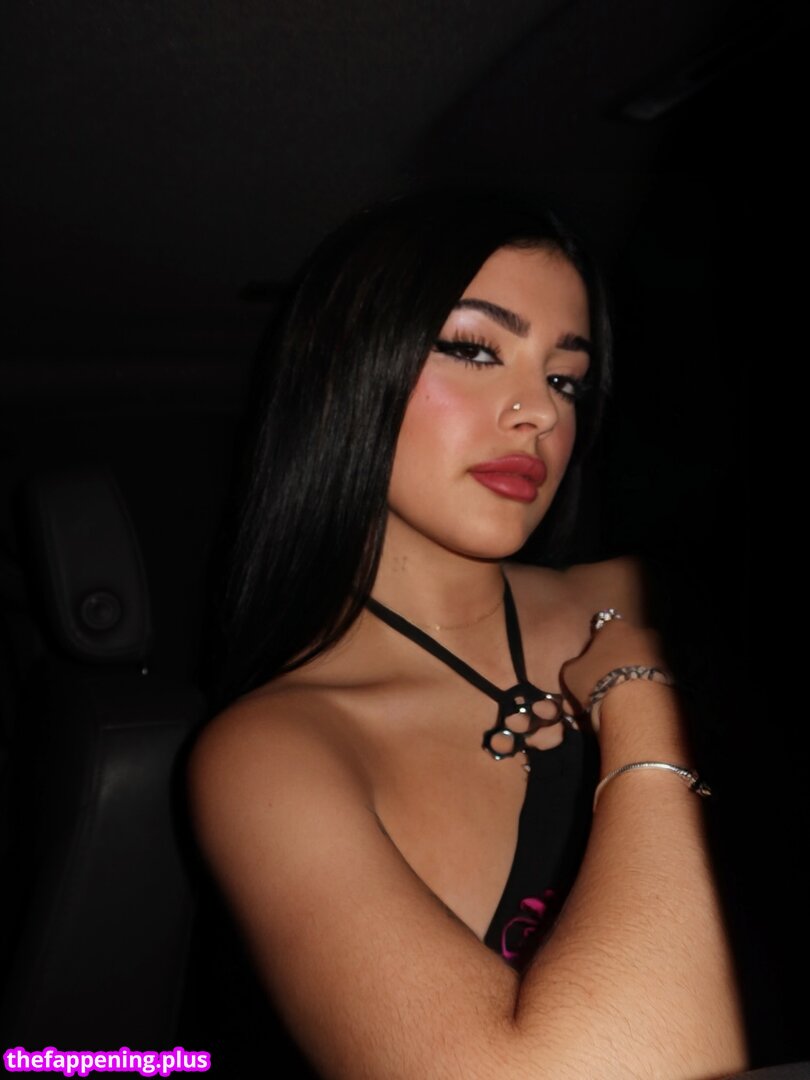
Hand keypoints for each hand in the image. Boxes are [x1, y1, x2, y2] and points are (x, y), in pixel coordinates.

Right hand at [560, 618, 667, 732]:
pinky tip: (637, 705)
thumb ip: (575, 665)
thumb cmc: (597, 680)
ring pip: (641, 663)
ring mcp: (661, 652)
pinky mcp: (675, 673)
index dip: (594, 648)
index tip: (590, 666)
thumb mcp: (571, 673)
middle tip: (606, 684)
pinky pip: (655, 679)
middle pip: (625, 645)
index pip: (602, 630)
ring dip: (633, 676)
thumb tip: (578, 668)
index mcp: (615, 626)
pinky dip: (647, 689)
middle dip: (617, 661)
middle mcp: (641, 632)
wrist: (636, 705)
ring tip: (622, 700)